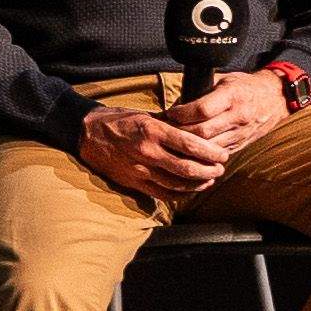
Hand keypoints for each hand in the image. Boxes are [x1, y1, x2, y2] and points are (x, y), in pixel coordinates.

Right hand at [74, 103, 224, 199]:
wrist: (88, 135)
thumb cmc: (118, 121)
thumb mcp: (145, 115)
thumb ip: (170, 125)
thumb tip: (196, 130)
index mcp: (152, 131)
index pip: (189, 145)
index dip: (210, 152)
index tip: (222, 154)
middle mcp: (147, 152)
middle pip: (187, 168)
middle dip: (209, 171)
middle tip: (220, 169)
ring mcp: (140, 170)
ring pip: (177, 184)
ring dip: (198, 184)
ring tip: (210, 180)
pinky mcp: (134, 183)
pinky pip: (163, 194)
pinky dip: (180, 194)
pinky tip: (191, 190)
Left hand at [162, 68, 297, 153]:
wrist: (276, 99)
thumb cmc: (246, 86)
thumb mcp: (224, 79)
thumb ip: (201, 89)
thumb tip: (176, 102)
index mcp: (232, 96)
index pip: (202, 110)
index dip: (181, 113)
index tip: (169, 113)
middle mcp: (238, 116)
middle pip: (202, 131)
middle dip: (181, 132)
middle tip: (166, 130)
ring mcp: (240, 133)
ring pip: (209, 147)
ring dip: (189, 147)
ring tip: (174, 142)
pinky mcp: (241, 145)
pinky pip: (218, 154)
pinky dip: (202, 154)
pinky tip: (189, 151)